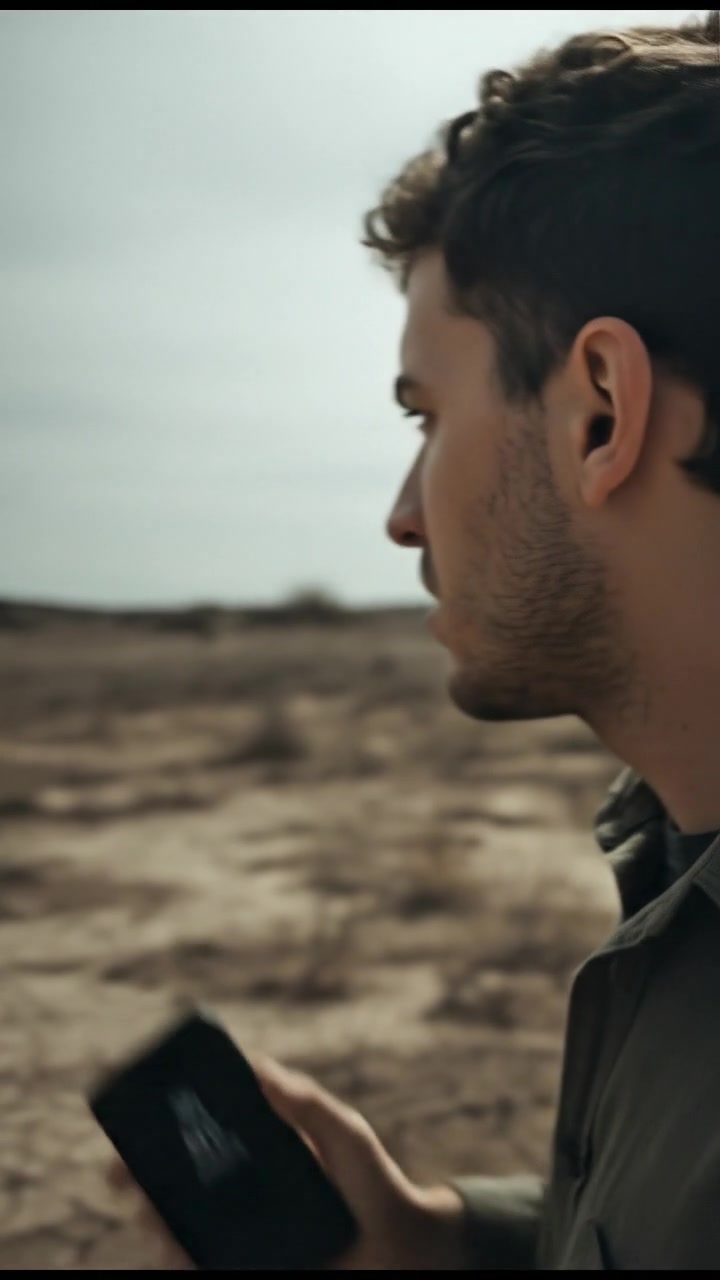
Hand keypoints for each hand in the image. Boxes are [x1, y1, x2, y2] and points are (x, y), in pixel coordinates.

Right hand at [107, 1057, 470, 1269]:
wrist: (406, 1251)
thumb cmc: (378, 1185)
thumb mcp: (345, 1133)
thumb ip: (306, 1103)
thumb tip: (258, 1066)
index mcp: (259, 1154)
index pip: (200, 1140)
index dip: (161, 1135)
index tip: (134, 1128)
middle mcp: (244, 1194)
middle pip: (178, 1186)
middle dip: (143, 1179)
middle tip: (126, 1177)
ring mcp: (244, 1235)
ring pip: (180, 1231)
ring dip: (156, 1223)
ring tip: (151, 1216)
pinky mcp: (249, 1266)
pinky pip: (205, 1265)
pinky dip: (181, 1259)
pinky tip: (174, 1252)